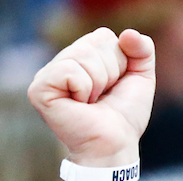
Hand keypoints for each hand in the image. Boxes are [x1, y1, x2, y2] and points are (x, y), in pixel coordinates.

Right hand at [28, 28, 154, 166]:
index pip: (104, 36)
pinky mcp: (39, 89)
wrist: (115, 145)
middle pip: (94, 42)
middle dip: (110, 72)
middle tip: (102, 98)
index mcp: (79, 57)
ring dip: (99, 83)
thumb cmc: (124, 116)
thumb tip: (129, 33)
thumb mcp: (141, 77)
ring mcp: (46, 75)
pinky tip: (79, 105)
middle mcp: (60, 62)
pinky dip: (85, 89)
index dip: (120, 63)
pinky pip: (71, 70)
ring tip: (91, 103)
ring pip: (84, 55)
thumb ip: (142, 50)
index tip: (114, 87)